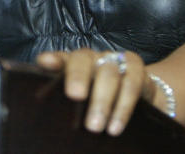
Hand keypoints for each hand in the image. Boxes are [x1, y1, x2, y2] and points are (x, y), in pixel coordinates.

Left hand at [36, 49, 155, 135]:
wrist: (141, 97)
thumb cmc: (100, 101)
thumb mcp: (79, 102)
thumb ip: (61, 98)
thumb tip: (44, 98)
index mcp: (74, 63)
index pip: (60, 58)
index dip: (53, 59)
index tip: (46, 64)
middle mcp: (92, 58)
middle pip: (82, 61)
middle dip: (78, 77)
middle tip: (74, 96)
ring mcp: (114, 60)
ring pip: (108, 74)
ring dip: (102, 101)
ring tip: (94, 126)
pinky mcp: (135, 68)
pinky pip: (131, 83)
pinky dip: (123, 106)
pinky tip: (115, 126)